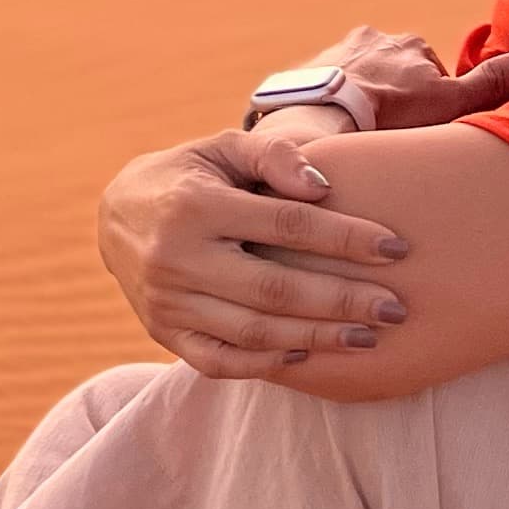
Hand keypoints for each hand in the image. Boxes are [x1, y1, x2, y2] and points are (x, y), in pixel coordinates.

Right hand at [96, 51, 508, 380]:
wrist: (112, 216)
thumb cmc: (187, 175)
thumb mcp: (221, 147)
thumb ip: (272, 155)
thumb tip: (322, 188)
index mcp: (195, 204)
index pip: (285, 225)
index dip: (345, 237)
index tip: (396, 247)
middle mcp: (176, 258)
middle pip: (275, 289)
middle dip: (342, 301)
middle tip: (395, 308)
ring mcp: (168, 302)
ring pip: (254, 331)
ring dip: (318, 337)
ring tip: (368, 336)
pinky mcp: (164, 333)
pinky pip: (221, 360)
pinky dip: (267, 361)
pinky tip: (308, 351)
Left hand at [299, 22, 472, 128]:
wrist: (325, 113)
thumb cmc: (393, 111)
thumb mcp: (452, 101)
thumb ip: (493, 82)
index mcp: (410, 43)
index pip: (432, 73)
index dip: (433, 103)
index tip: (424, 128)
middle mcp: (373, 37)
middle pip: (395, 73)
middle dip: (397, 98)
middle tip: (394, 133)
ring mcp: (338, 51)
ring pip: (361, 79)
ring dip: (365, 100)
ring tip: (364, 133)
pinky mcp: (308, 71)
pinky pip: (328, 88)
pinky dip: (335, 104)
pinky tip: (336, 128)